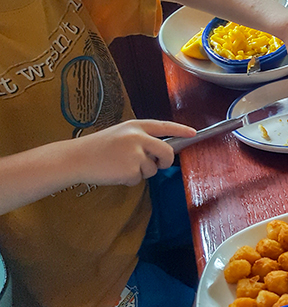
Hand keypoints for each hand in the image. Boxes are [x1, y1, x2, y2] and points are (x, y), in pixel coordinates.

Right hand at [70, 120, 195, 185]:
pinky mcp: (131, 169)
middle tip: (160, 164)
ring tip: (120, 166)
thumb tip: (161, 152)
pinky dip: (129, 180)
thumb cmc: (98, 148)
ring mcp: (135, 153)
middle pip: (166, 151)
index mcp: (135, 126)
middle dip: (166, 161)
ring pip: (152, 168)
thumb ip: (141, 139)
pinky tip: (115, 173)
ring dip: (141, 172)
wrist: (76, 158)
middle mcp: (138, 137)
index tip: (193, 133)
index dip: (180, 129)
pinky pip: (138, 179)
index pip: (164, 126)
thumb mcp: (121, 134)